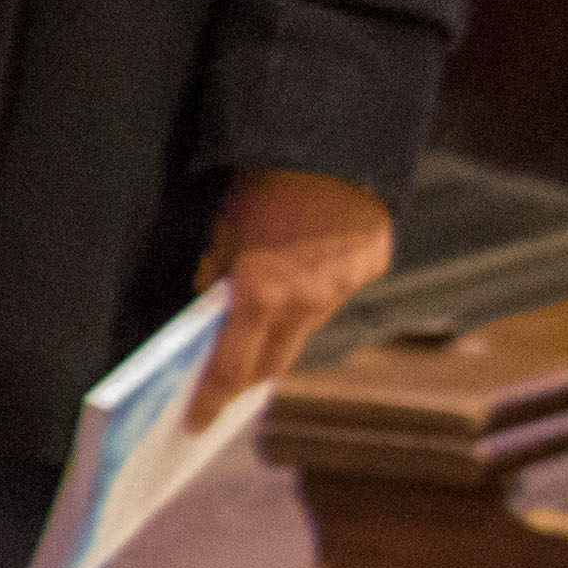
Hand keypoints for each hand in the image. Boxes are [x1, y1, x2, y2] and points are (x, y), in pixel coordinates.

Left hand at [185, 166, 400, 426]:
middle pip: (274, 364)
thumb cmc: (267, 184)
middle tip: (226, 386)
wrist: (336, 145)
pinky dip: (315, 298)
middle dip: (247, 378)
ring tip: (261, 332)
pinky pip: (336, 297)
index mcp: (260, 297)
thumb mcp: (226, 229)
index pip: (230, 368)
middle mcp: (305, 304)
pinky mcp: (371, 269)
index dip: (212, 398)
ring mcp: (343, 289)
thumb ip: (218, 272)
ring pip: (307, 332)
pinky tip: (304, 281)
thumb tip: (210, 301)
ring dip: (281, 336)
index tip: (196, 422)